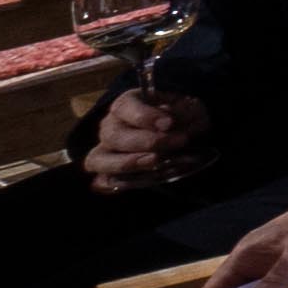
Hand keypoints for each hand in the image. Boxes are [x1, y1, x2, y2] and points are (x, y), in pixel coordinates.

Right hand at [80, 83, 197, 191]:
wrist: (183, 136)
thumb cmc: (181, 117)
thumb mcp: (189, 108)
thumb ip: (184, 113)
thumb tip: (173, 122)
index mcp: (127, 104)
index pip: (125, 107)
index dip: (145, 116)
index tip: (169, 123)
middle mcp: (111, 126)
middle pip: (113, 135)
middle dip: (146, 141)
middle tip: (176, 142)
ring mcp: (106, 150)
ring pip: (98, 159)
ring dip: (127, 163)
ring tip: (156, 162)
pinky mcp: (109, 173)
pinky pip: (102, 181)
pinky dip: (115, 183)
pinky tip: (138, 181)